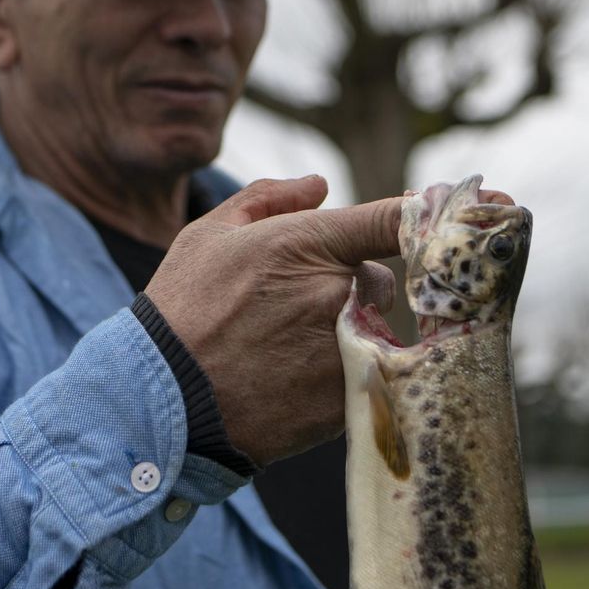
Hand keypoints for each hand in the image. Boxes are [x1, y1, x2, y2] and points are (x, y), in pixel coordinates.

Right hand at [146, 176, 398, 465]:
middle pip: (378, 279)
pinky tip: (294, 378)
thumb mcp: (208, 235)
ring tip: (287, 348)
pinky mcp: (348, 396)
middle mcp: (335, 292)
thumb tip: (318, 186)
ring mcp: (345, 347)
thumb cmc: (181, 311)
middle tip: (293, 307)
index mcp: (305, 243)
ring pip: (373, 328)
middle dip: (348, 285)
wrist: (166, 403)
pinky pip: (365, 370)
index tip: (422, 220)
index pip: (390, 220)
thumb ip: (268, 199)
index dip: (415, 217)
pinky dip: (342, 370)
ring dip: (347, 330)